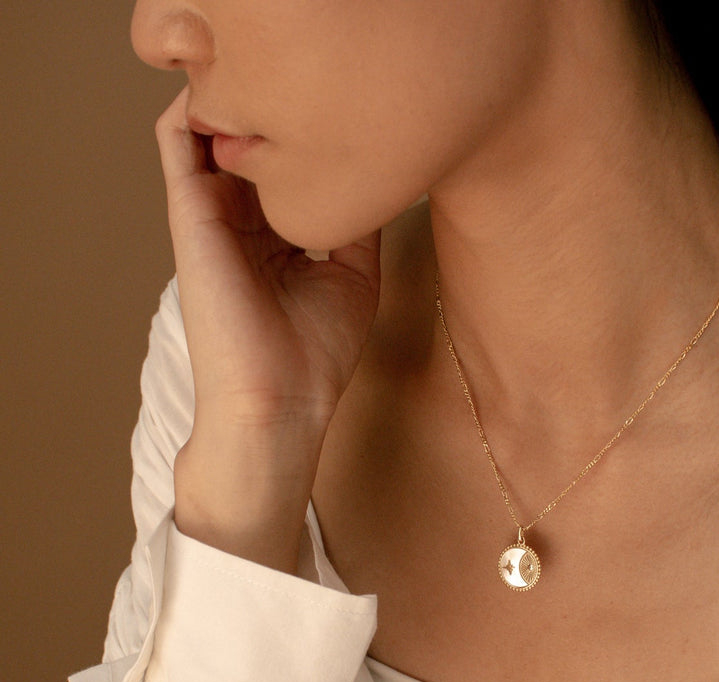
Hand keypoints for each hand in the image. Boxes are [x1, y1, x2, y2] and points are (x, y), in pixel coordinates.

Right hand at [154, 87, 380, 569]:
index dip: (309, 134)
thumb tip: (375, 171)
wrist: (280, 402)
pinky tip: (243, 90)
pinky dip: (200, 106)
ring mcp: (210, 214)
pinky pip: (178, 139)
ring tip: (278, 77)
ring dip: (237, 100)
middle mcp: (239, 219)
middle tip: (316, 78)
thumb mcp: (354, 276)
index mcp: (275, 236)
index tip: (349, 108)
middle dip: (276, 110)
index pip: (284, 166)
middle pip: (250, 142)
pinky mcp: (188, 215)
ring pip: (211, 132)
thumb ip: (354, 222)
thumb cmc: (315, 355)